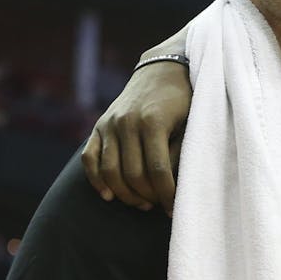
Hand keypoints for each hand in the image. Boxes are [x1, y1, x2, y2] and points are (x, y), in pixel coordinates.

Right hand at [80, 60, 192, 215]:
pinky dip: (96, 179)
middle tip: (160, 207)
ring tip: (143, 203)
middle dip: (148, 196)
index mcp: (153, 121)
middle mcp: (127, 122)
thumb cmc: (185, 100)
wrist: (163, 69)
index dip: (167, 194)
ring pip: (110, 170)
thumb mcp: (191, 122)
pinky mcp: (99, 125)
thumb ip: (180, 150)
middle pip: (133, 174)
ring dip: (125, 193)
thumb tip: (173, 185)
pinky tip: (109, 195)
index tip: (175, 210)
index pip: (159, 170)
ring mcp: (110, 123)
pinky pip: (89, 158)